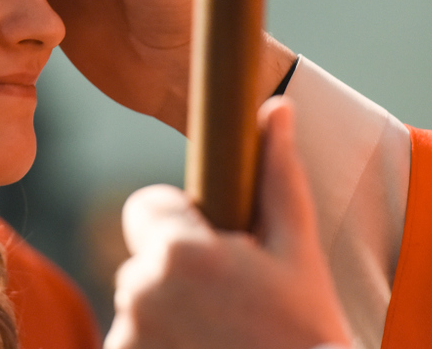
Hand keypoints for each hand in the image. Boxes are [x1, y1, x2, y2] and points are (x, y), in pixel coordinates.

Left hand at [105, 98, 351, 348]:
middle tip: (227, 302)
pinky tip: (197, 348)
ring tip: (216, 333)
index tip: (212, 249)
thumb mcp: (297, 251)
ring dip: (165, 311)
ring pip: (136, 301)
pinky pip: (127, 340)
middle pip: (143, 257)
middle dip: (175, 271)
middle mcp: (140, 290)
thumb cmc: (305, 329)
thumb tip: (275, 107)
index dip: (178, 224)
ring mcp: (128, 334)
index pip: (145, 205)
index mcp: (178, 251)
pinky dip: (154, 343)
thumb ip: (276, 176)